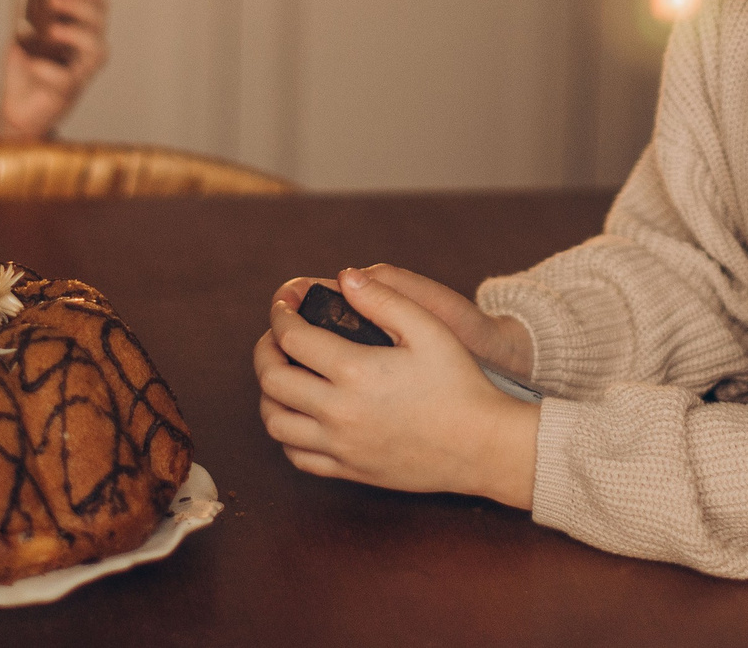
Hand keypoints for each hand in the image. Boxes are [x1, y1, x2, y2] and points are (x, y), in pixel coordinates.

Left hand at [0, 0, 108, 138]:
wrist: (14, 107)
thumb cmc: (24, 71)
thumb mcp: (22, 36)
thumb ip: (28, 18)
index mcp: (79, 35)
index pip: (99, 10)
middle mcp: (85, 52)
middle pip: (100, 24)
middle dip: (80, 7)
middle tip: (53, 0)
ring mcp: (80, 73)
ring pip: (98, 50)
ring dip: (76, 34)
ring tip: (51, 31)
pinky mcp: (67, 93)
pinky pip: (68, 78)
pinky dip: (49, 69)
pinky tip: (33, 64)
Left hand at [254, 266, 537, 507]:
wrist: (482, 446)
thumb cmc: (460, 384)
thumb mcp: (429, 329)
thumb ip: (383, 298)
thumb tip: (343, 277)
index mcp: (356, 371)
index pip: (292, 337)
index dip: (280, 312)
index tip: (285, 302)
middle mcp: (339, 413)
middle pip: (272, 379)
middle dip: (264, 349)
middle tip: (277, 334)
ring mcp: (341, 446)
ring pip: (275, 422)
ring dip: (269, 393)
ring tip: (285, 372)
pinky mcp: (350, 470)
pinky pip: (296, 455)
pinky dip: (286, 432)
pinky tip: (300, 413)